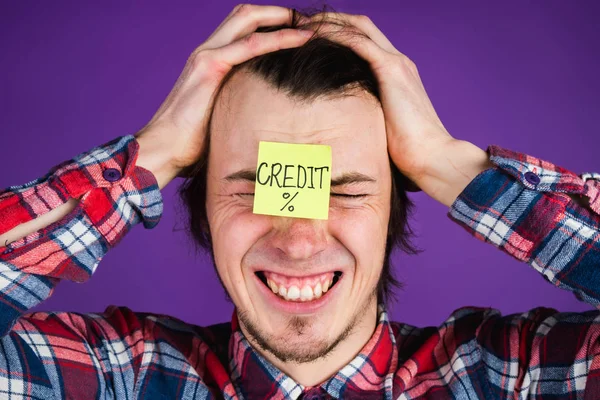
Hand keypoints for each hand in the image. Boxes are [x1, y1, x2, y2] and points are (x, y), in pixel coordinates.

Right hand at [135, 4, 312, 184]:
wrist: (163, 150)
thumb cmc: (191, 142)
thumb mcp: (221, 116)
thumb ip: (238, 105)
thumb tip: (266, 120)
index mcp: (210, 61)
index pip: (242, 28)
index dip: (270, 23)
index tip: (300, 31)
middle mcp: (207, 51)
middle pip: (245, 14)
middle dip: (279, 13)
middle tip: (308, 22)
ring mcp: (206, 56)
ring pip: (248, 19)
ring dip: (282, 17)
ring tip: (310, 24)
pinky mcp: (210, 67)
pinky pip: (250, 45)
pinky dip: (279, 38)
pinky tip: (301, 39)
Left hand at [306, 14, 491, 205]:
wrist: (431, 156)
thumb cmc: (409, 150)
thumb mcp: (383, 125)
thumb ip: (368, 113)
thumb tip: (347, 123)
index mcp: (397, 73)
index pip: (366, 40)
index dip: (340, 32)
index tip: (313, 36)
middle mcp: (398, 61)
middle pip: (361, 25)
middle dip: (331, 20)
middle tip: (302, 23)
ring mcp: (397, 63)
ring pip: (359, 27)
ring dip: (329, 22)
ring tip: (302, 24)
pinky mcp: (391, 70)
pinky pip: (358, 42)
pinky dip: (335, 34)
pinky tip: (314, 35)